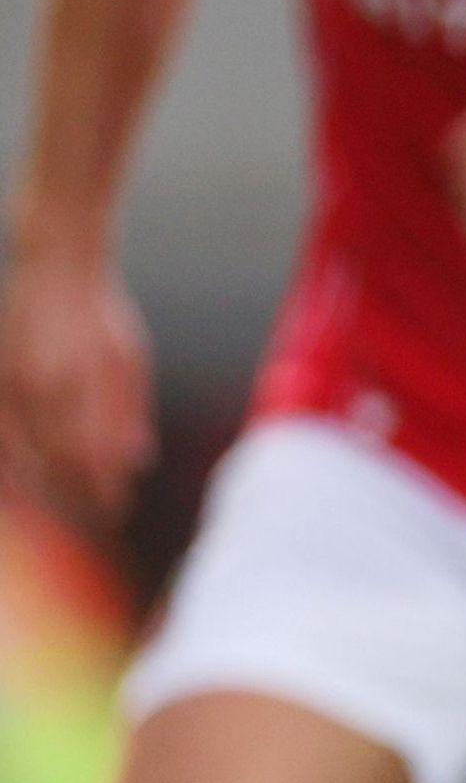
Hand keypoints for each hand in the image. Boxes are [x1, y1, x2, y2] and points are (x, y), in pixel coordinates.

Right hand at [0, 247, 152, 525]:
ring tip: (73, 499)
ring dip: (51, 483)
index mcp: (84, 382)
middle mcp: (45, 389)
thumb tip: (135, 462)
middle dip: (81, 492)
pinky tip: (35, 474)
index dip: (104, 486)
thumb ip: (128, 411)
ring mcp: (15, 386)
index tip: (119, 505)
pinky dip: (19, 460)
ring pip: (28, 454)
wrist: (53, 271)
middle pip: (60, 460)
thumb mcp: (128, 358)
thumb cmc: (100, 313)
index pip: (94, 453)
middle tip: (103, 511)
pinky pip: (5, 436)